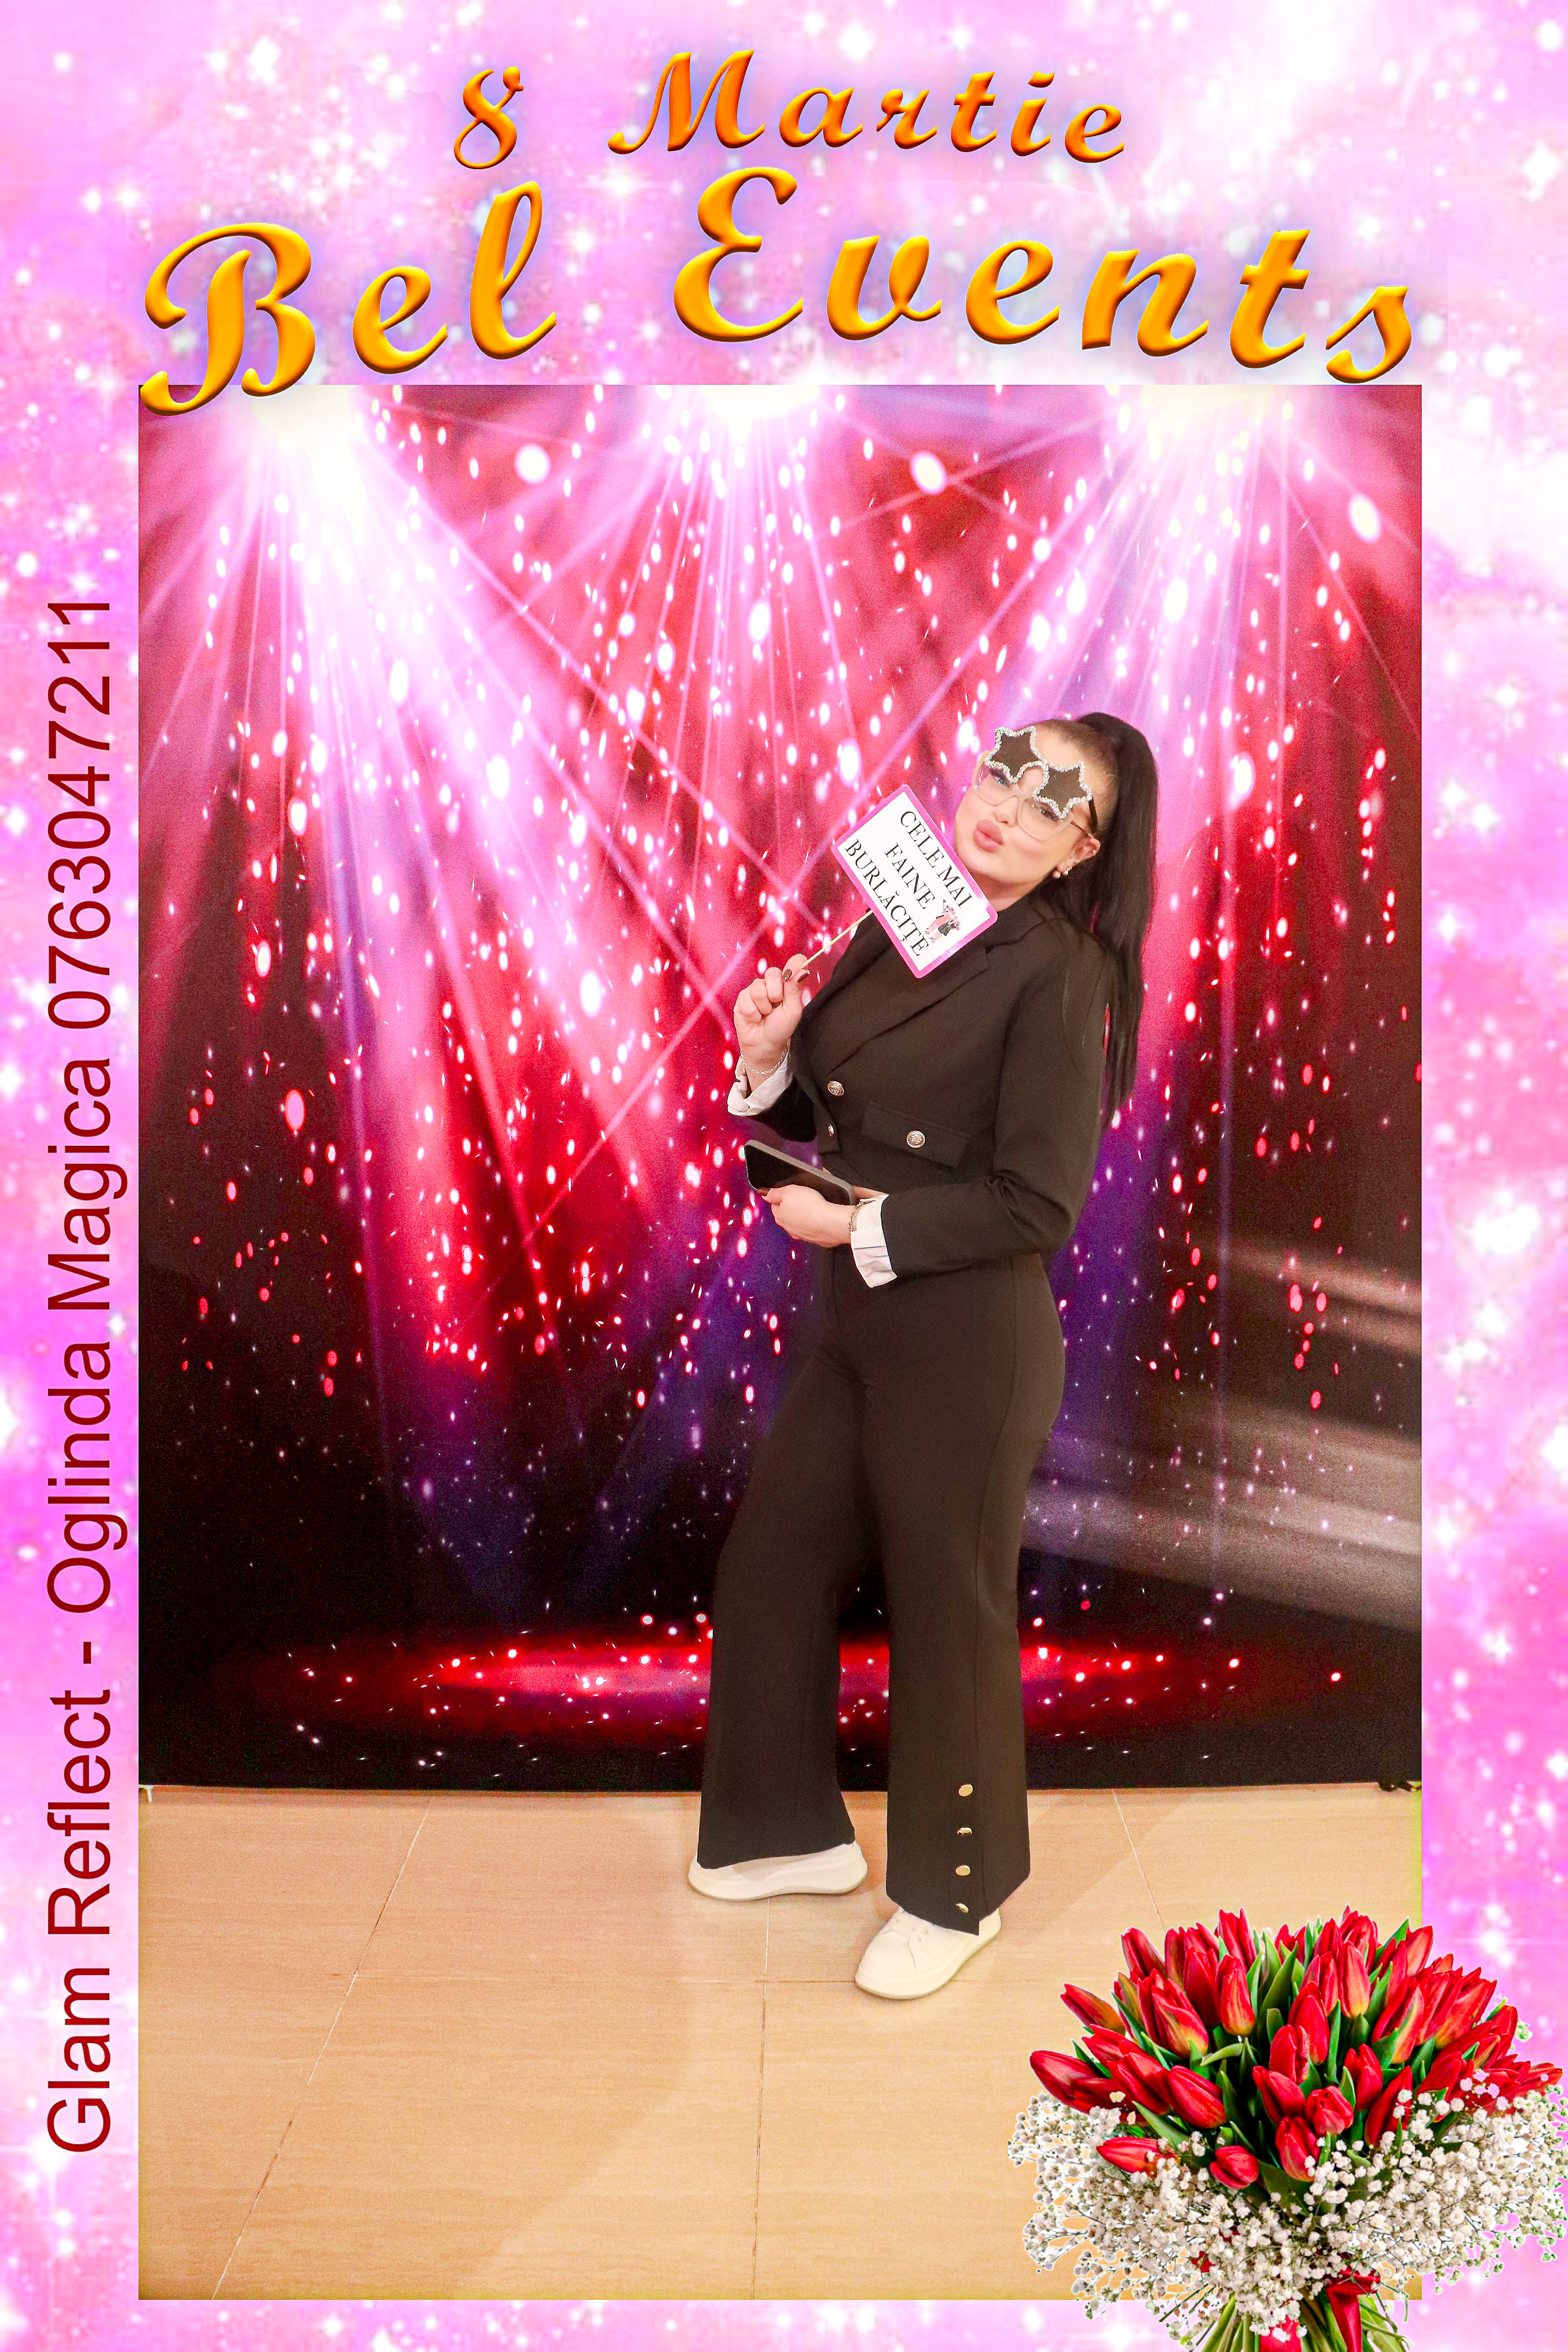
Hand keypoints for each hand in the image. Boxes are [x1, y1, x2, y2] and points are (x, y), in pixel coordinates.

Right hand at [735, 955, 810, 1081]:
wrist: (764, 1044)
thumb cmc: (781, 1028)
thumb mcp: (793, 1010)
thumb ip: (795, 987)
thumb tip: (802, 965)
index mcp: (787, 984)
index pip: (793, 964)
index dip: (794, 966)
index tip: (794, 973)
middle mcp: (771, 983)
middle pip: (772, 973)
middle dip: (775, 993)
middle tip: (776, 1006)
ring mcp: (755, 989)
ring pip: (758, 987)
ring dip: (763, 1006)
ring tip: (765, 1014)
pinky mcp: (742, 998)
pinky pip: (746, 999)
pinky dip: (753, 1012)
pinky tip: (755, 1018)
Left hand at [761, 1183, 852, 1248]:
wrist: (831, 1223)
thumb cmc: (811, 1207)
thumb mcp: (789, 1191)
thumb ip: (775, 1193)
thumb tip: (764, 1193)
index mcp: (780, 1216)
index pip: (775, 1205)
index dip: (782, 1197)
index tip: (790, 1194)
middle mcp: (789, 1228)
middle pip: (787, 1215)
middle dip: (793, 1207)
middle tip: (803, 1199)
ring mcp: (802, 1235)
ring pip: (800, 1223)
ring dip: (804, 1216)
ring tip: (813, 1207)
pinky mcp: (815, 1239)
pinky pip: (813, 1229)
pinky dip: (815, 1224)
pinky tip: (821, 1217)